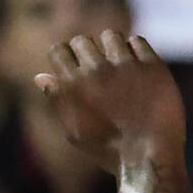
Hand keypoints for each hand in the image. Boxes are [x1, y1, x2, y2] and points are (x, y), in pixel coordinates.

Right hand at [35, 30, 185, 167]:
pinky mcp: (151, 65)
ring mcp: (126, 65)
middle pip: (82, 40)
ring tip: (117, 64)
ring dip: (110, 46)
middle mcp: (97, 70)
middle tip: (95, 65)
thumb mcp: (73, 130)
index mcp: (73, 85)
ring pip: (110, 36)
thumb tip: (40, 76)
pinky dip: (134, 50)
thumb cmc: (107, 149)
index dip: (64, 54)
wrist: (147, 156)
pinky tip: (136, 66)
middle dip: (85, 49)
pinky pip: (137, 41)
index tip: (72, 63)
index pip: (58, 49)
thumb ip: (57, 99)